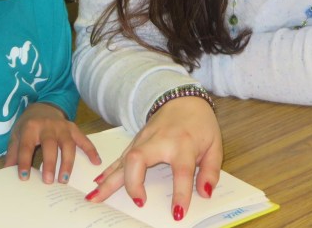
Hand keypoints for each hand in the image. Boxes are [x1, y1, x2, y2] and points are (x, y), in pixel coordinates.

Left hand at [5, 102, 100, 182]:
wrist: (43, 107)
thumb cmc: (28, 125)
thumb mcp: (16, 135)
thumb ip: (13, 153)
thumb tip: (6, 173)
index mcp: (31, 127)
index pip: (26, 146)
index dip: (24, 161)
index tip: (24, 177)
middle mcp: (48, 126)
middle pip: (50, 145)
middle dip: (49, 163)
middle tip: (48, 181)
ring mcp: (62, 126)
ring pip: (67, 144)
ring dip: (67, 162)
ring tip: (64, 179)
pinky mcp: (73, 128)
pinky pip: (83, 139)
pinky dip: (91, 150)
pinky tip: (96, 161)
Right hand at [86, 97, 221, 220]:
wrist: (183, 98)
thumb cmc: (200, 123)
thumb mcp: (215, 145)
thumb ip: (211, 170)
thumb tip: (205, 193)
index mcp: (183, 143)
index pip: (181, 170)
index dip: (180, 193)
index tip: (178, 213)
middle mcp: (160, 141)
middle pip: (139, 159)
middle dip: (133, 183)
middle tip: (137, 203)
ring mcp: (144, 139)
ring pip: (123, 158)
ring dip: (110, 180)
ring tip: (95, 198)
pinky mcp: (136, 140)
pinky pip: (120, 157)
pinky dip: (109, 171)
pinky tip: (98, 184)